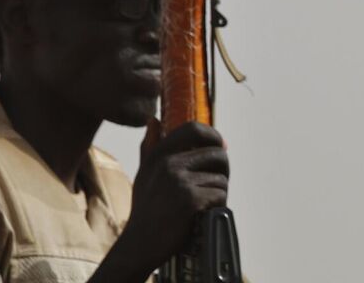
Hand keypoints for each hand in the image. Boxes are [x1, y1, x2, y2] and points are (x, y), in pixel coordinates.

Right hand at [98, 121, 228, 280]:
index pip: (194, 128)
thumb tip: (154, 120)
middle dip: (224, 169)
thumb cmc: (145, 210)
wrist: (140, 244)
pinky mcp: (191, 200)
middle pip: (217, 153)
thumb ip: (150, 147)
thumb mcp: (143, 174)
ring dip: (219, 193)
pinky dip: (217, 206)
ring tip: (204, 205)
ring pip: (221, 179)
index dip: (213, 135)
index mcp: (159, 155)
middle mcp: (169, 164)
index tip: (221, 147)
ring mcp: (180, 181)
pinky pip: (220, 195)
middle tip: (217, 184)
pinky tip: (203, 214)